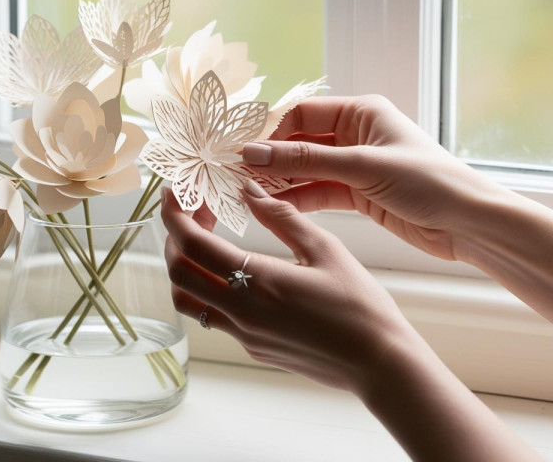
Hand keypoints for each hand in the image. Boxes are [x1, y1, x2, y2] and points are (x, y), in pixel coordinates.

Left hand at [161, 182, 540, 461]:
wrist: (378, 364)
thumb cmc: (360, 306)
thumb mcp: (325, 249)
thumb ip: (282, 217)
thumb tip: (248, 188)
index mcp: (257, 281)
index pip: (192, 244)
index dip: (175, 215)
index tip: (175, 193)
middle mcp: (241, 311)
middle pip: (178, 272)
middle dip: (174, 238)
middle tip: (192, 214)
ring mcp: (243, 333)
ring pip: (186, 300)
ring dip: (183, 268)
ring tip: (203, 243)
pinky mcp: (251, 346)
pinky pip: (210, 316)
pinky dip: (205, 289)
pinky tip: (229, 272)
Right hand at [242, 95, 515, 260]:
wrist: (468, 224)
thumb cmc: (427, 182)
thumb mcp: (361, 167)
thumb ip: (305, 160)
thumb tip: (253, 152)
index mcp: (361, 112)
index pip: (302, 114)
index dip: (272, 133)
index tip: (245, 154)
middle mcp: (355, 135)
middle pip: (300, 142)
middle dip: (272, 158)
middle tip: (239, 176)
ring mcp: (355, 166)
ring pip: (306, 169)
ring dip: (281, 181)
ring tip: (249, 193)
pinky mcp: (357, 195)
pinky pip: (317, 192)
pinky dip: (297, 198)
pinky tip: (274, 208)